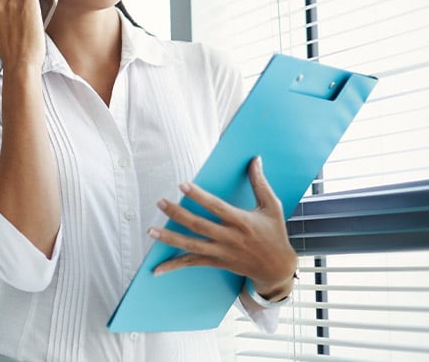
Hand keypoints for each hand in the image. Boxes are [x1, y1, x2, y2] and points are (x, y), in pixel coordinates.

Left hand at [148, 157, 296, 299]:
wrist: (277, 268)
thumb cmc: (275, 233)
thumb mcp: (272, 207)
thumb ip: (260, 183)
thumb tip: (255, 159)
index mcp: (242, 221)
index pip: (216, 207)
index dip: (199, 196)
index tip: (183, 185)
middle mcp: (229, 238)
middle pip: (199, 226)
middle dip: (178, 214)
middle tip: (160, 202)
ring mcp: (221, 252)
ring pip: (191, 245)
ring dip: (170, 238)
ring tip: (151, 231)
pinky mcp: (216, 262)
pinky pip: (192, 263)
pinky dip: (174, 266)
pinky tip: (156, 270)